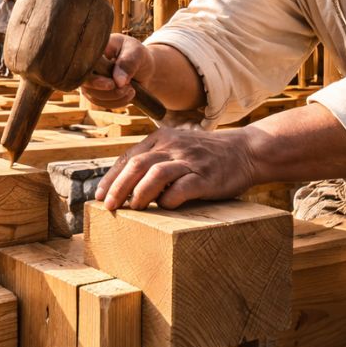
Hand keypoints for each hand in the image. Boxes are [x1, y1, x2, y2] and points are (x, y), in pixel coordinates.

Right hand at [79, 33, 152, 108]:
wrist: (145, 68)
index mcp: (93, 50)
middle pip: (87, 84)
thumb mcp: (137, 52)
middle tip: (128, 87)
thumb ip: (127, 63)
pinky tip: (129, 94)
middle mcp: (87, 66)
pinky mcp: (96, 93)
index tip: (112, 84)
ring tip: (131, 89)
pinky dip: (117, 102)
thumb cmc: (137, 55)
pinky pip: (102, 103)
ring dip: (115, 97)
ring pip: (94, 96)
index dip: (95, 78)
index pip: (84, 65)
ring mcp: (90, 81)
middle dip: (107, 91)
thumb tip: (118, 83)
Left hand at [95, 126, 258, 210]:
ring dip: (139, 193)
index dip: (111, 178)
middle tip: (109, 206)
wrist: (246, 150)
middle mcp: (173, 146)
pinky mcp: (205, 176)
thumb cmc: (207, 155)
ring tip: (133, 208)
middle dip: (118, 187)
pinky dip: (169, 199)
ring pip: (155, 173)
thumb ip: (155, 160)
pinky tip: (165, 206)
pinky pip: (182, 188)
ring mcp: (189, 160)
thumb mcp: (177, 148)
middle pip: (136, 165)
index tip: (99, 196)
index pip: (128, 157)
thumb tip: (125, 186)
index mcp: (161, 138)